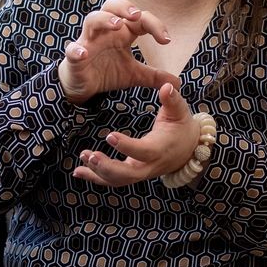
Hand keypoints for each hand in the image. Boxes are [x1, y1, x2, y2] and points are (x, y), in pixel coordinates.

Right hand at [56, 0, 176, 102]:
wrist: (82, 86)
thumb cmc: (107, 72)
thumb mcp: (134, 75)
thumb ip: (154, 76)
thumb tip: (177, 82)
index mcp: (121, 33)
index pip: (139, 19)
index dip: (154, 25)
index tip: (167, 40)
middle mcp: (105, 32)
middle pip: (111, 6)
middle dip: (124, 7)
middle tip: (136, 15)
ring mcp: (88, 41)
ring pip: (92, 20)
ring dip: (104, 19)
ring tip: (116, 25)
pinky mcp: (75, 56)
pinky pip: (72, 48)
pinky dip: (76, 49)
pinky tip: (83, 53)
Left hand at [74, 83, 202, 187]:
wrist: (188, 150)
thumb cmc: (181, 127)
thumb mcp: (180, 111)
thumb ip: (172, 100)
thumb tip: (167, 86)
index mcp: (159, 149)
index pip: (142, 151)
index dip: (126, 146)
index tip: (109, 135)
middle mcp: (149, 165)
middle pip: (127, 174)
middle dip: (107, 167)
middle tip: (89, 155)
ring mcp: (140, 173)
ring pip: (117, 181)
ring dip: (97, 172)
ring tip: (82, 157)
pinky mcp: (132, 174)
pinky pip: (112, 181)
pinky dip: (94, 177)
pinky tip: (78, 171)